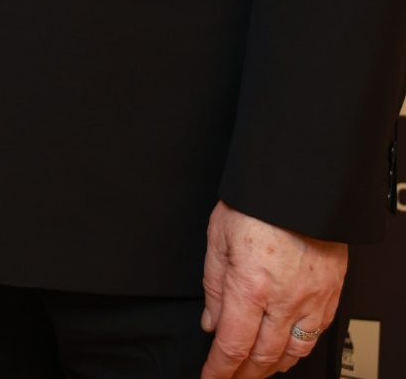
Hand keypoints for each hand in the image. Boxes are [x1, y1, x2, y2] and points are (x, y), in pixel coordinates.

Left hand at [200, 201, 345, 376]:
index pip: (232, 346)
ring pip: (293, 351)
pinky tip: (287, 348)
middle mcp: (284, 299)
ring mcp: (311, 298)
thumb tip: (211, 322)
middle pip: (263, 356)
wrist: (301, 181)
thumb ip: (214, 284)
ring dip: (271, 366)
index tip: (209, 378)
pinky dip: (298, 349)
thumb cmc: (258, 200)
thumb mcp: (219, 236)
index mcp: (251, 285)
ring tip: (256, 369)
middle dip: (243, 374)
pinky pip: (315, 333)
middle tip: (229, 377)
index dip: (218, 369)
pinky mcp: (330, 293)